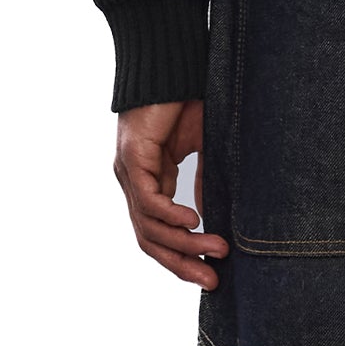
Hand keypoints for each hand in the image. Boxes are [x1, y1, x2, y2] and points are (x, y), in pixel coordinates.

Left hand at [114, 101, 228, 287]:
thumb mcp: (203, 151)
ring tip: (215, 251)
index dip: (181, 258)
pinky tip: (194, 222)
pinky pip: (148, 200)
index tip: (210, 274)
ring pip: (149, 225)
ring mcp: (129, 172)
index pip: (158, 234)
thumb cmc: (188, 100)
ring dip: (183, 244)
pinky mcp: (131, 157)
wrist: (172, 63)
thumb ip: (203, 185)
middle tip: (211, 282)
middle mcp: (134, 182)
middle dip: (181, 264)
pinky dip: (170, 215)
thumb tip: (208, 222)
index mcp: (150, 182)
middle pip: (150, 240)